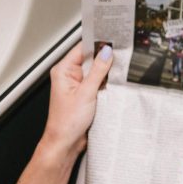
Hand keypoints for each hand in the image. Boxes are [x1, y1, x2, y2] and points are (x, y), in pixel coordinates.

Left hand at [41, 42, 112, 157]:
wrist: (65, 142)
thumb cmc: (66, 122)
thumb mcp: (86, 93)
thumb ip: (98, 71)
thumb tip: (106, 52)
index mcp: (63, 70)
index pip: (82, 48)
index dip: (97, 44)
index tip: (113, 41)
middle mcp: (69, 76)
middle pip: (91, 60)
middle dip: (105, 60)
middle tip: (119, 60)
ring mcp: (78, 86)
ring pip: (97, 72)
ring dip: (106, 74)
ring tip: (115, 77)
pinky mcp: (86, 95)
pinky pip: (99, 84)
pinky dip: (106, 85)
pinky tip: (112, 87)